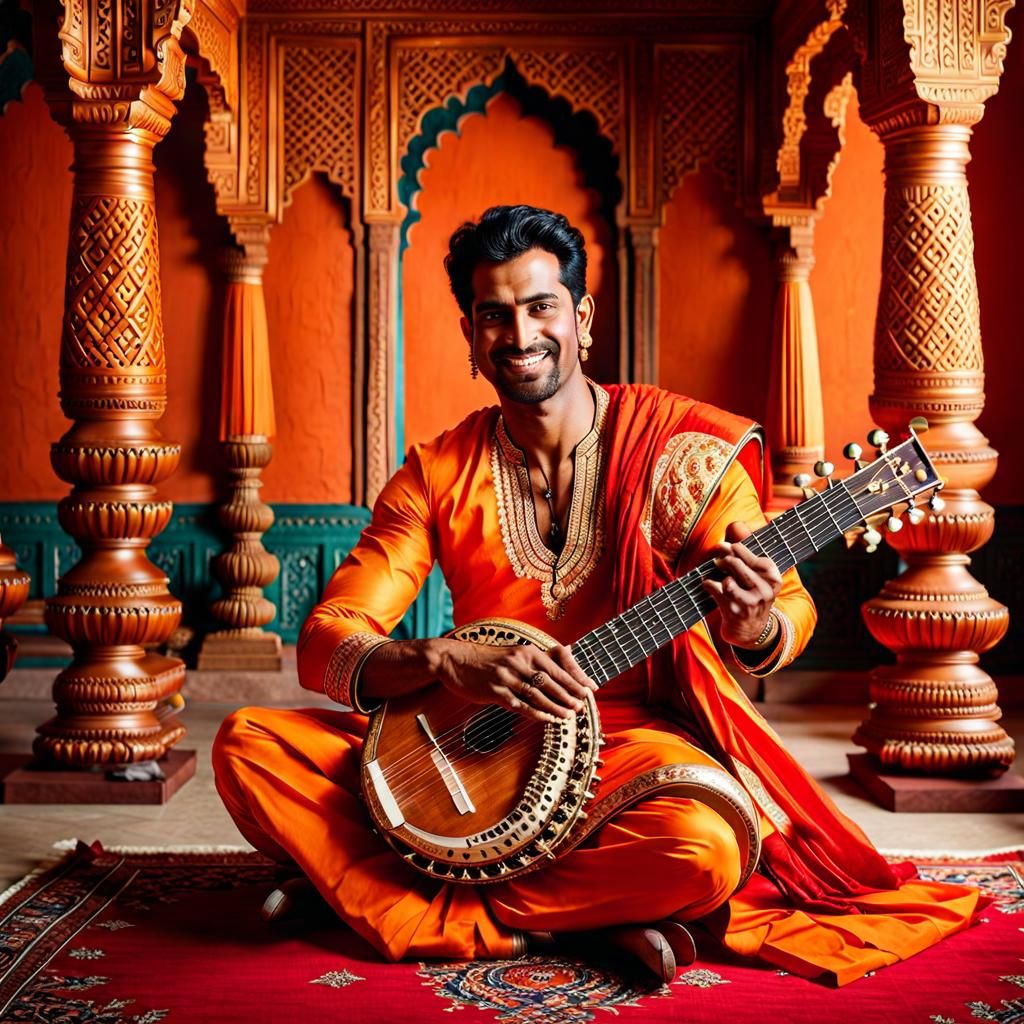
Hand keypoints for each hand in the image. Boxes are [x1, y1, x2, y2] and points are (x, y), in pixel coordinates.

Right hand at [436, 639, 596, 722]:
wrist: (453, 659)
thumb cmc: (484, 658)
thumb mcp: (512, 652)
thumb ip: (537, 657)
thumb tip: (566, 655)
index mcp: (526, 651)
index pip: (557, 666)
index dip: (575, 679)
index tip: (590, 689)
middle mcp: (518, 662)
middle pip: (550, 681)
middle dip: (569, 695)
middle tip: (583, 706)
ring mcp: (506, 677)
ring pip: (537, 694)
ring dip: (555, 706)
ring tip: (569, 715)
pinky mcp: (494, 692)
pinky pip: (519, 705)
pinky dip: (535, 713)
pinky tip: (547, 719)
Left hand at [702, 521, 782, 648]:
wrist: (751, 630)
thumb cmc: (751, 594)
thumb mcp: (755, 574)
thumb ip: (745, 549)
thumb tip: (736, 524)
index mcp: (773, 577)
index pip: (753, 555)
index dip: (737, 548)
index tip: (728, 547)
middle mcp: (765, 590)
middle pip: (736, 564)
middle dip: (724, 557)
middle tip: (718, 558)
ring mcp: (750, 602)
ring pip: (727, 579)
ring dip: (717, 571)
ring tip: (716, 571)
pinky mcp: (735, 611)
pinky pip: (716, 590)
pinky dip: (708, 584)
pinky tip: (707, 583)